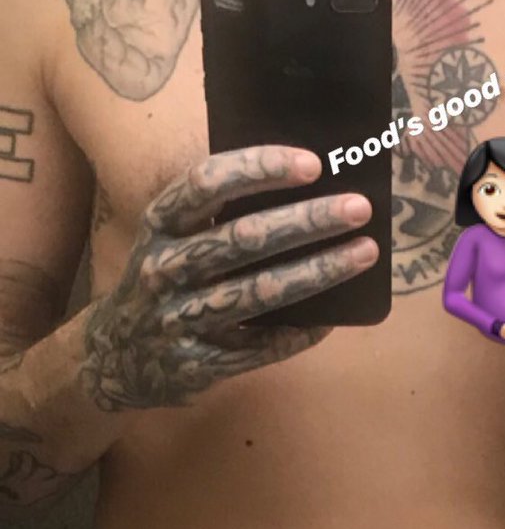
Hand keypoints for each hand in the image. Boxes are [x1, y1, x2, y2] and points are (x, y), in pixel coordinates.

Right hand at [79, 146, 376, 410]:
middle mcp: (163, 268)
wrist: (116, 358)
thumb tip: (308, 185)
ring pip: (259, 292)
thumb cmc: (165, 281)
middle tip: (359, 209)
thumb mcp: (171, 239)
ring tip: (363, 253)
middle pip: (244, 237)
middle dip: (308, 220)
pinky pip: (259, 348)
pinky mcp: (195, 365)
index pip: (207, 183)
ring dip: (318, 271)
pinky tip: (333, 319)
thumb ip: (219, 215)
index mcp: (159, 225)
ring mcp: (178, 319)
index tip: (314, 164)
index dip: (260, 168)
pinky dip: (300, 332)